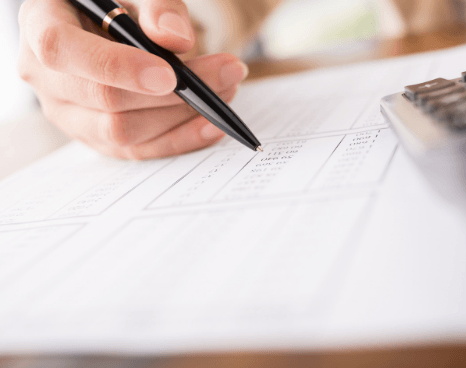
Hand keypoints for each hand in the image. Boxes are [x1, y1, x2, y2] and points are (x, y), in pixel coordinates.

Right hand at [18, 0, 248, 158]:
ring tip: (226, 90)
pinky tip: (212, 125)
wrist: (105, 32)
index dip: (118, 66)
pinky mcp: (97, 139)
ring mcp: (70, 116)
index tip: (170, 74)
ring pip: (125, 133)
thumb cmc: (117, 9)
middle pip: (106, 101)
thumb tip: (176, 40)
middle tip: (228, 73)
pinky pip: (139, 151)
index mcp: (41, 27)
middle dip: (174, 94)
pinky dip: (181, 139)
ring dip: (184, 116)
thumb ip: (158, 7)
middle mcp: (47, 79)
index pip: (62, 50)